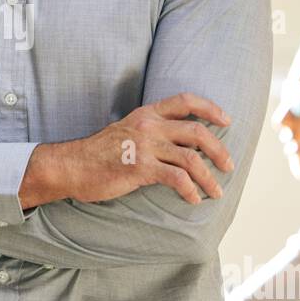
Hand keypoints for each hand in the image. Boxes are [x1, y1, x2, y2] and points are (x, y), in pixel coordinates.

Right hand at [21, 93, 233, 207]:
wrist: (71, 166)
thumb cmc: (98, 154)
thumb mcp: (126, 132)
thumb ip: (150, 132)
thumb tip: (178, 145)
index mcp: (146, 114)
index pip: (185, 100)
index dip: (210, 108)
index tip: (226, 120)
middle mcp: (148, 126)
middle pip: (197, 131)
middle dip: (219, 149)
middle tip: (228, 165)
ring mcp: (145, 146)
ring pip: (191, 158)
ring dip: (209, 176)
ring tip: (216, 191)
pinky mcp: (140, 168)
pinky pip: (176, 178)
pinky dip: (190, 190)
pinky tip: (193, 200)